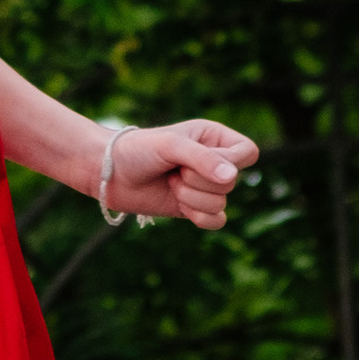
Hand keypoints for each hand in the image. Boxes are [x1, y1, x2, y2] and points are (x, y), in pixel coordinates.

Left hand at [106, 118, 258, 231]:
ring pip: (221, 203)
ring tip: (170, 184)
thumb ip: (203, 159)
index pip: (248, 152)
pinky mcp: (195, 208)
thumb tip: (232, 178)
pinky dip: (198, 216)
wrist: (110, 174)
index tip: (200, 160)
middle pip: (232, 182)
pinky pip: (216, 221)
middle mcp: (214, 162)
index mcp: (214, 137)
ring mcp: (205, 187)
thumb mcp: (170, 146)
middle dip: (198, 180)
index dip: (231, 162)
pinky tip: (179, 205)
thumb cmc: (138, 150)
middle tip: (174, 170)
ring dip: (191, 198)